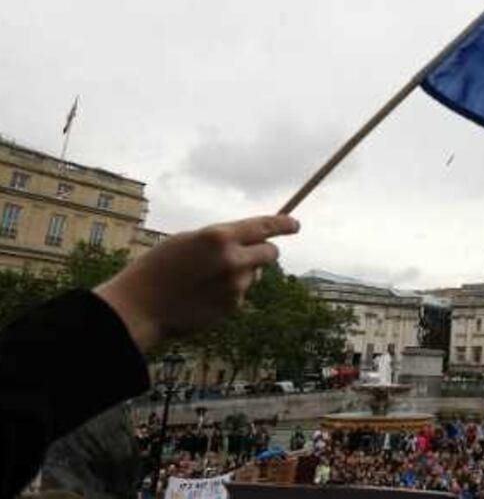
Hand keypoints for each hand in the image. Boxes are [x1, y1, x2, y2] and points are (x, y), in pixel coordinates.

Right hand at [94, 215, 299, 352]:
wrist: (140, 306)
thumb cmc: (159, 267)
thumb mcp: (188, 241)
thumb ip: (222, 240)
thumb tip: (251, 244)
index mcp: (220, 237)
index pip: (265, 226)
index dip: (283, 224)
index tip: (295, 225)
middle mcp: (233, 260)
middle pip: (271, 253)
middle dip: (265, 252)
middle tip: (252, 253)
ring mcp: (235, 286)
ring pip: (253, 275)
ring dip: (240, 274)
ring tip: (206, 280)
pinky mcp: (233, 307)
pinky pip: (240, 295)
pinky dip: (229, 294)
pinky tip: (203, 296)